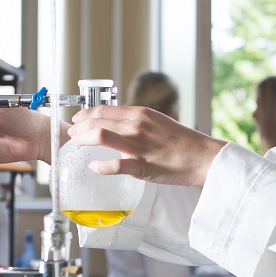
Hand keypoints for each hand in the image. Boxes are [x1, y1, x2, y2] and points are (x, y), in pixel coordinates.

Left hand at [68, 105, 226, 186]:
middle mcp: (137, 126)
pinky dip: (101, 166)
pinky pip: (115, 165)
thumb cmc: (183, 143)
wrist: (204, 157)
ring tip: (76, 145)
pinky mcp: (142, 166)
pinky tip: (94, 166)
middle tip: (71, 135)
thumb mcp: (159, 123)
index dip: (86, 115)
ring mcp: (139, 145)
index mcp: (141, 114)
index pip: (105, 110)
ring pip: (101, 136)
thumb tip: (120, 127)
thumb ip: (139, 124)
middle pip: (97, 121)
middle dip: (79, 128)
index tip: (77, 120)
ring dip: (83, 140)